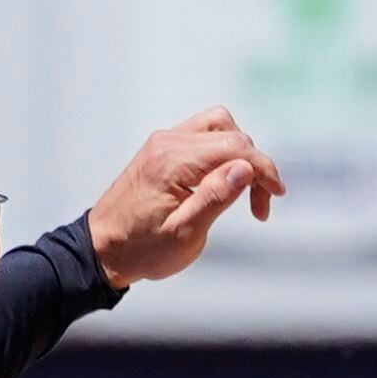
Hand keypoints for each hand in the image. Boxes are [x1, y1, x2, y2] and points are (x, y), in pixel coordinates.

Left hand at [86, 107, 285, 287]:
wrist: (101, 250)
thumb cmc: (140, 249)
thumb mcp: (183, 234)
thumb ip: (215, 198)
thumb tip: (246, 167)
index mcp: (171, 162)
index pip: (235, 146)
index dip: (263, 169)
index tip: (275, 197)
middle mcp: (166, 143)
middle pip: (232, 134)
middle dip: (254, 166)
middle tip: (259, 207)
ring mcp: (162, 143)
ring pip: (219, 127)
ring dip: (240, 154)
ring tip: (244, 191)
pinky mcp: (161, 149)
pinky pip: (203, 136)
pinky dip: (222, 153)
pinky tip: (222, 182)